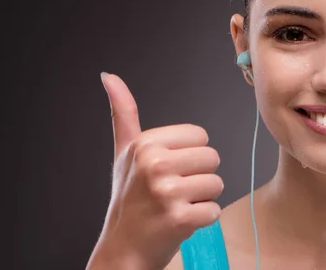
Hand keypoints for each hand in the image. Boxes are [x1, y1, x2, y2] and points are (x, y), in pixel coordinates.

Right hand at [86, 73, 223, 269]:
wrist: (123, 248)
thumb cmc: (128, 199)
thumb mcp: (124, 152)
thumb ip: (123, 113)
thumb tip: (109, 76)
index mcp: (145, 143)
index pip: (201, 136)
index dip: (190, 155)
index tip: (167, 170)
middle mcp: (154, 164)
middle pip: (212, 158)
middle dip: (198, 176)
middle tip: (173, 191)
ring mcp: (166, 192)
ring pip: (217, 184)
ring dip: (202, 198)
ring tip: (176, 205)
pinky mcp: (179, 218)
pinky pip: (214, 210)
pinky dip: (203, 219)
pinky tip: (180, 222)